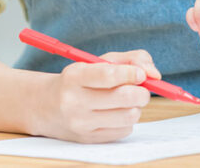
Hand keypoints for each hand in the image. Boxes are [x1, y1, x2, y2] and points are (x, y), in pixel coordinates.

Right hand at [32, 49, 158, 142]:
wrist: (45, 106)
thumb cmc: (80, 79)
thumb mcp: (97, 62)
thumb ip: (130, 60)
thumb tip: (154, 74)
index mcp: (74, 77)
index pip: (108, 75)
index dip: (131, 73)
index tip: (141, 74)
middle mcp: (74, 101)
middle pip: (124, 98)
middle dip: (142, 91)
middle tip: (142, 88)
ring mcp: (80, 124)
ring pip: (128, 116)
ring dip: (137, 107)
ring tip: (129, 101)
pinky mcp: (88, 140)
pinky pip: (124, 131)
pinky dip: (128, 120)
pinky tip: (117, 113)